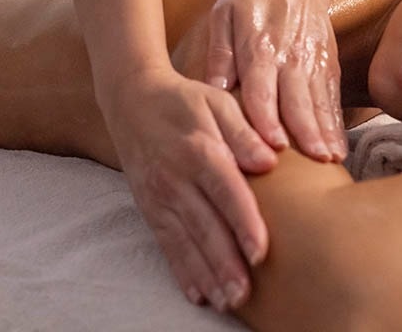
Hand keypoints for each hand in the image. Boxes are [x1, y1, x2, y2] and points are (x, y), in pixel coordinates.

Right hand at [103, 67, 276, 311]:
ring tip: (226, 301)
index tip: (260, 252)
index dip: (243, 223)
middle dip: (224, 263)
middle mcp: (176, 178)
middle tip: (244, 294)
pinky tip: (197, 294)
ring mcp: (159, 196)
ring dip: (205, 275)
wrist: (131, 99)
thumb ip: (244, 132)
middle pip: (204, 226)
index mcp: (199, 149)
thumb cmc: (185, 100)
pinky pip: (165, 244)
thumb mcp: (218, 101)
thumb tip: (269, 159)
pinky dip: (181, 271)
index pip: (225, 191)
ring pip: (184, 242)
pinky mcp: (148, 208)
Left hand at [205, 0, 347, 161]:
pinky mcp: (328, 65)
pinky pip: (332, 98)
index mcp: (259, 46)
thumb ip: (219, 52)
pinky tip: (339, 148)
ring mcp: (312, 62)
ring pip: (318, 102)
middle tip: (311, 160)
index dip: (266, 118)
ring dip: (325, 132)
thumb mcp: (224, 14)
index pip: (262, 88)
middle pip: (296, 100)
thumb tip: (212, 88)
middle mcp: (289, 57)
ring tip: (329, 160)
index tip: (271, 145)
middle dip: (304, 132)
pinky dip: (337, 124)